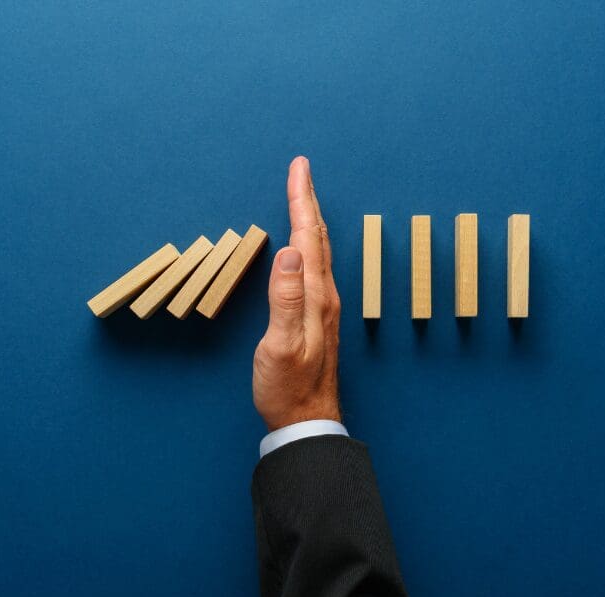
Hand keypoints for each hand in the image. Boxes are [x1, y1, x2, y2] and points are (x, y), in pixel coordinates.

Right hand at [252, 156, 341, 431]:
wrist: (305, 420)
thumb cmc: (288, 387)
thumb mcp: (280, 345)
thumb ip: (285, 299)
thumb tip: (289, 252)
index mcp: (314, 296)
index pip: (307, 237)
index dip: (301, 200)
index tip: (299, 168)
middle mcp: (324, 296)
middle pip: (316, 237)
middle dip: (306, 200)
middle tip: (300, 170)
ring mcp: (322, 306)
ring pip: (317, 251)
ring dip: (308, 220)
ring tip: (302, 197)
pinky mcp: (316, 317)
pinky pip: (314, 267)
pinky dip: (307, 244)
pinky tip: (304, 247)